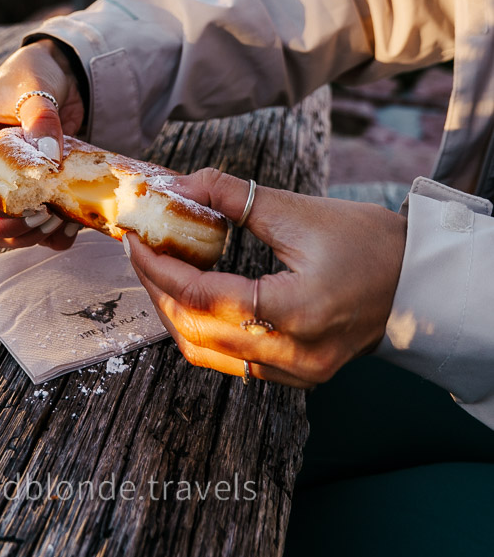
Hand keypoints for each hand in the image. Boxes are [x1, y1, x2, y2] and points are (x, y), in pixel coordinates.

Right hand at [0, 39, 85, 249]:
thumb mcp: (35, 88)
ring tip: (55, 222)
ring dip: (22, 236)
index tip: (16, 204)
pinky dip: (45, 237)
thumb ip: (40, 117)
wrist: (58, 76)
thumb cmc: (33, 75)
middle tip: (34, 220)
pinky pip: (26, 229)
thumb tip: (48, 154)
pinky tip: (67, 228)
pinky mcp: (21, 195)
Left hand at [125, 169, 406, 386]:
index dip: (160, 269)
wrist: (420, 279)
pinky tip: (193, 294)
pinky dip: (205, 328)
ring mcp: (298, 371)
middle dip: (158, 291)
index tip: (136, 240)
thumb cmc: (370, 242)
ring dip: (176, 313)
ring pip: (210, 354)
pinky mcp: (299, 373)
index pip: (204, 297)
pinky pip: (234, 361)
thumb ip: (234, 196)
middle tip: (141, 252)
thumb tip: (180, 183)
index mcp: (296, 311)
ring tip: (160, 272)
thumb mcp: (299, 210)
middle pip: (197, 332)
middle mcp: (295, 353)